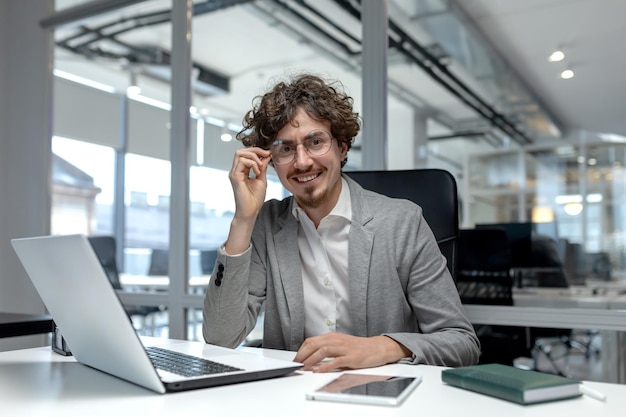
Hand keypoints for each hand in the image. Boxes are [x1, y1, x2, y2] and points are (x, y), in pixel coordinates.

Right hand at [224, 147, 270, 254]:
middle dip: (255, 150)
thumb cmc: (255, 199)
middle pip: (241, 150)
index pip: (246, 153)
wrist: (251, 211)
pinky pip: (242, 162)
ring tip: (261, 166)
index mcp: (242, 171)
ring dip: (254, 156)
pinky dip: (252, 163)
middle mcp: (236, 170)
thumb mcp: (261, 179)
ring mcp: (234, 173)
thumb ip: (262, 167)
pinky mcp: (234, 177)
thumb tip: (266, 156)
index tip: (268, 154)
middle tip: (266, 154)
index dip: (257, 151)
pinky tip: (258, 172)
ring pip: (239, 153)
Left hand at [293, 333, 410, 372]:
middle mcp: (337, 340)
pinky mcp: (351, 357)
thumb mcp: (341, 344)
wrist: (377, 347)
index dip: (301, 350)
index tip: (296, 359)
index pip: (311, 341)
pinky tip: (319, 371)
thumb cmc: (359, 347)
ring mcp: (344, 348)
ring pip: (322, 351)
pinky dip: (325, 366)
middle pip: (314, 344)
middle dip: (302, 355)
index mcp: (333, 337)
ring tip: (304, 368)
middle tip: (296, 364)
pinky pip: (335, 361)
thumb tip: (312, 356)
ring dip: (311, 360)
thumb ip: (328, 348)